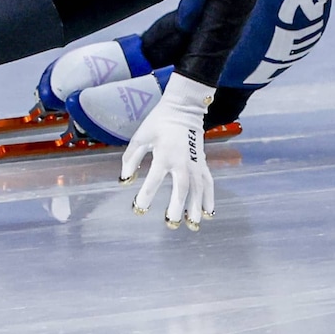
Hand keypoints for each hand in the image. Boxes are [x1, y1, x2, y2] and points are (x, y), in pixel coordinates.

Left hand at [119, 74, 215, 227]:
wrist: (184, 108)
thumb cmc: (159, 122)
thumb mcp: (141, 136)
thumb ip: (131, 158)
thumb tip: (125, 180)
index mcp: (165, 154)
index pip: (154, 180)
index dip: (146, 195)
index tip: (138, 208)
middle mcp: (182, 160)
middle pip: (182, 188)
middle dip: (177, 207)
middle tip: (170, 224)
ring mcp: (195, 162)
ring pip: (198, 188)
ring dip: (196, 207)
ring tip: (192, 225)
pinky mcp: (203, 162)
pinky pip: (208, 182)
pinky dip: (210, 198)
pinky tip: (208, 213)